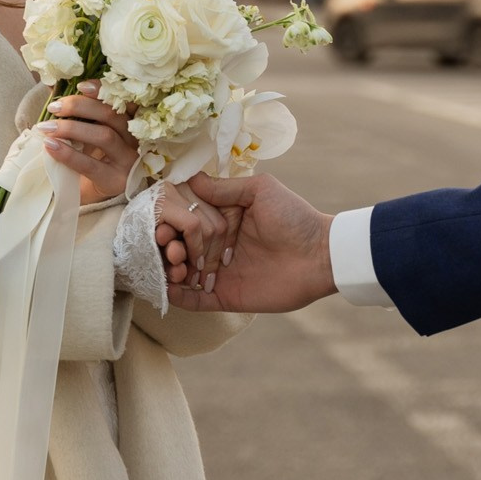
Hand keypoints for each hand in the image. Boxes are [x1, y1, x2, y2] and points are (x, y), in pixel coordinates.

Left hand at [39, 85, 135, 206]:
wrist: (92, 193)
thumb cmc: (92, 157)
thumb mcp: (90, 133)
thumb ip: (81, 113)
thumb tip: (54, 87)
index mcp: (132, 122)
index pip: (123, 100)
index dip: (103, 91)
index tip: (80, 85)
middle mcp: (136, 139)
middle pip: (112, 115)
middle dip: (80, 106)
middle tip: (55, 107)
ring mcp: (129, 161)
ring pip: (104, 136)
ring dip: (72, 128)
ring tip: (47, 127)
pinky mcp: (116, 180)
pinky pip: (91, 165)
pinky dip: (69, 154)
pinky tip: (51, 147)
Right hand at [158, 172, 335, 312]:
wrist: (320, 256)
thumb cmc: (294, 217)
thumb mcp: (260, 190)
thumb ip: (224, 188)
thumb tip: (189, 178)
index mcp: (224, 219)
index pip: (188, 220)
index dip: (172, 221)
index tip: (160, 222)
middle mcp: (217, 246)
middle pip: (180, 247)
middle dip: (167, 247)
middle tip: (167, 246)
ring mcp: (220, 273)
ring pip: (182, 275)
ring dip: (168, 270)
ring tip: (171, 265)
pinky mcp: (225, 296)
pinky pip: (194, 301)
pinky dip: (176, 297)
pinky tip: (165, 289)